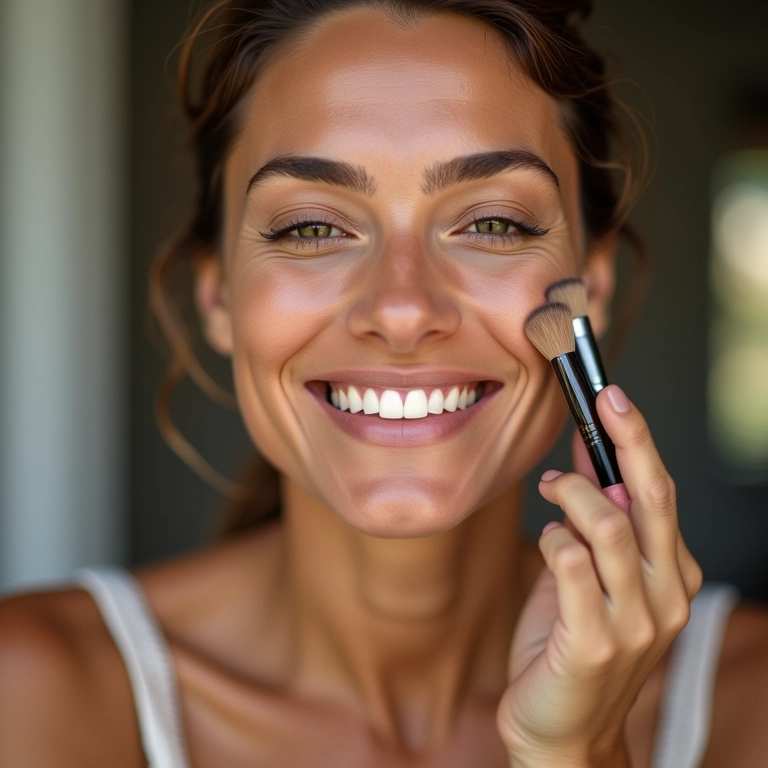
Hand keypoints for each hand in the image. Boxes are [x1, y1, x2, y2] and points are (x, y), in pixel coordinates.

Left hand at [496, 385, 703, 766]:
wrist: (562, 730)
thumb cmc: (571, 642)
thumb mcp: (590, 571)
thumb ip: (594, 518)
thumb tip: (587, 455)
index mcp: (669, 574)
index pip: (661, 492)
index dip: (636, 439)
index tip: (611, 397)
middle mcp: (665, 595)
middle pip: (651, 498)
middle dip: (626, 439)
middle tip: (599, 401)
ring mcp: (635, 622)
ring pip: (609, 525)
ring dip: (572, 495)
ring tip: (552, 492)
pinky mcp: (594, 642)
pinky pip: (570, 562)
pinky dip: (552, 539)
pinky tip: (547, 544)